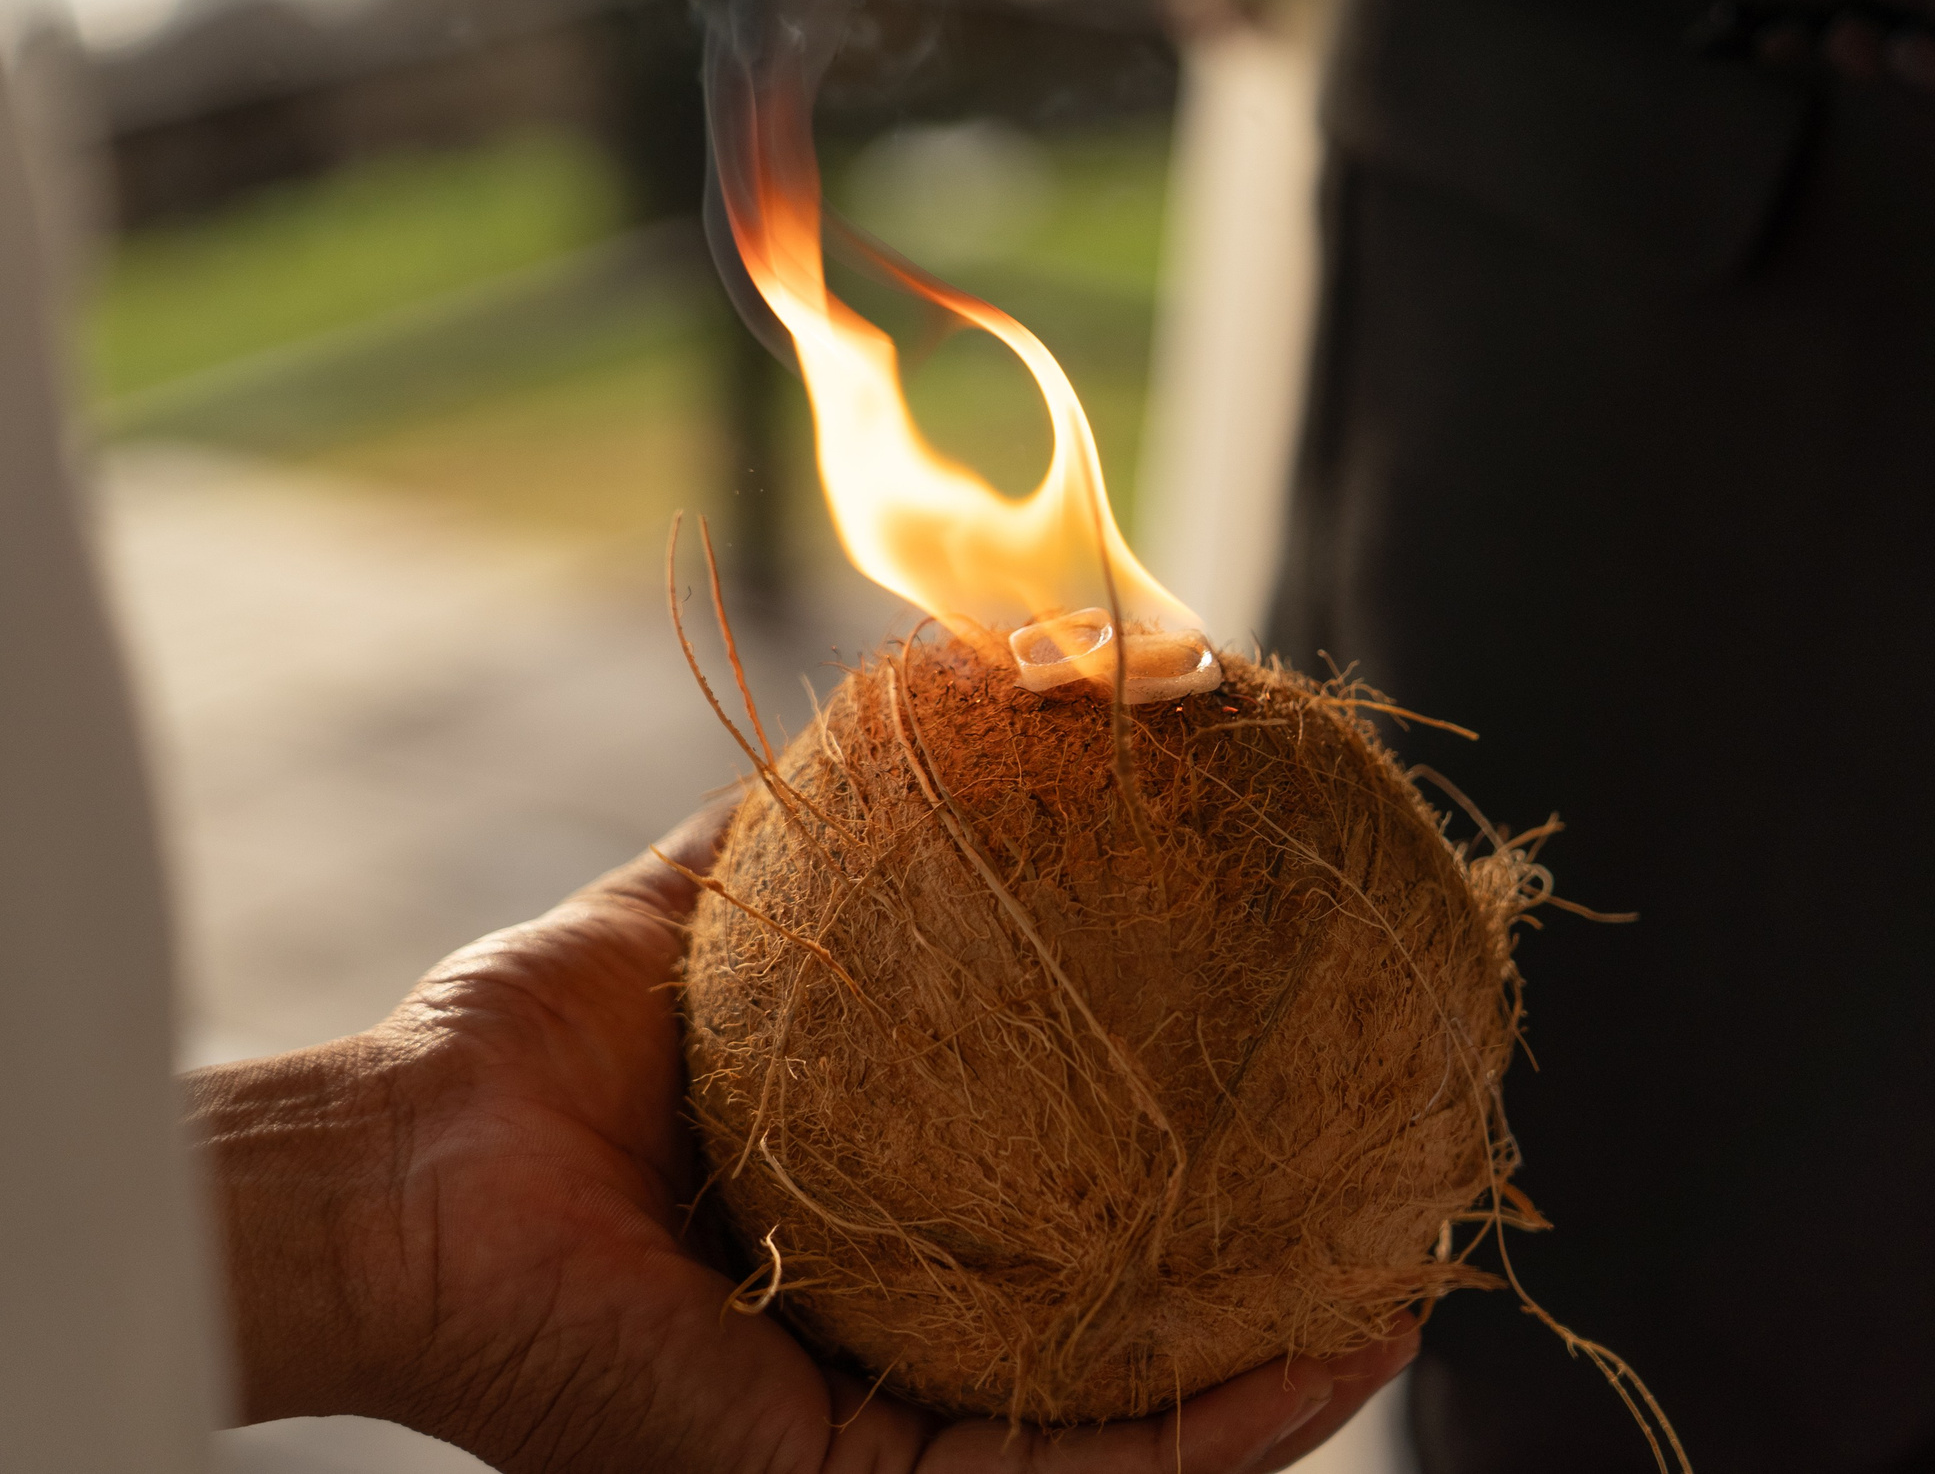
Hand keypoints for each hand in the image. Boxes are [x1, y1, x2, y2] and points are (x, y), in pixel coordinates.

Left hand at [187, 803, 1416, 1472]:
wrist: (404, 1169)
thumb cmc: (529, 1055)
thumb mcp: (720, 914)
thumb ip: (841, 821)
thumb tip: (959, 673)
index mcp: (884, 1252)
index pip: (1086, 1248)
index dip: (1211, 1203)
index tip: (1317, 1113)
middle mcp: (900, 1362)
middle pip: (1133, 1357)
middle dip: (1275, 1308)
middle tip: (1395, 1226)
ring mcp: (887, 1440)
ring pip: (1130, 1439)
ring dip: (1280, 1385)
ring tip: (1398, 1298)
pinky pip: (1067, 1473)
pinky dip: (1203, 1432)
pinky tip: (1314, 1363)